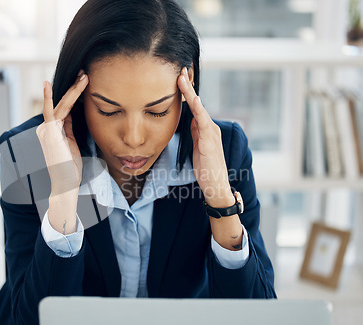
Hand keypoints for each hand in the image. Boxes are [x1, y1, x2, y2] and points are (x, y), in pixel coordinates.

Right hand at [36, 72, 88, 196]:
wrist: (65, 184)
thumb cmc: (70, 168)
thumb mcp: (71, 144)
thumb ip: (69, 128)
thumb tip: (71, 113)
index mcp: (52, 132)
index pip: (64, 109)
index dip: (74, 95)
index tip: (84, 82)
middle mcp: (46, 129)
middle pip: (62, 104)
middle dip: (74, 88)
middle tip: (85, 73)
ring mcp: (46, 130)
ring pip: (61, 105)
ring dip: (73, 90)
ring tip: (85, 77)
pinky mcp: (48, 132)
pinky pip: (52, 111)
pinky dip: (53, 98)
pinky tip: (50, 84)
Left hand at [177, 67, 233, 206]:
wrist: (216, 186)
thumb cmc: (206, 169)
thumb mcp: (197, 148)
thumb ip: (194, 134)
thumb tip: (190, 122)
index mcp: (205, 129)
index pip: (194, 107)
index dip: (186, 92)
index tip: (178, 78)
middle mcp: (209, 127)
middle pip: (197, 103)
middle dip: (188, 86)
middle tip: (180, 70)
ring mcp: (211, 132)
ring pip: (199, 108)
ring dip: (190, 92)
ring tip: (182, 78)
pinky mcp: (209, 140)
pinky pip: (202, 121)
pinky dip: (198, 108)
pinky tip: (193, 98)